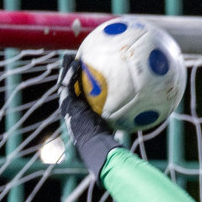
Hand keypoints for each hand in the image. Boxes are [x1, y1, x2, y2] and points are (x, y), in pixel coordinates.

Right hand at [58, 55, 121, 177]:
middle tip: (73, 61)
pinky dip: (71, 72)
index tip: (85, 72)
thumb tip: (136, 107)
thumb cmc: (106, 138)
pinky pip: (68, 83)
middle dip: (69, 73)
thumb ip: (117, 112)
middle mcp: (71, 109)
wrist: (95, 143)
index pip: (78, 95)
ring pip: (64, 83)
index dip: (80, 83)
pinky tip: (77, 62)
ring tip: (71, 57)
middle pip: (68, 87)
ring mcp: (67, 106)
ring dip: (67, 69)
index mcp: (79, 113)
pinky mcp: (67, 103)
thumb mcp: (112, 122)